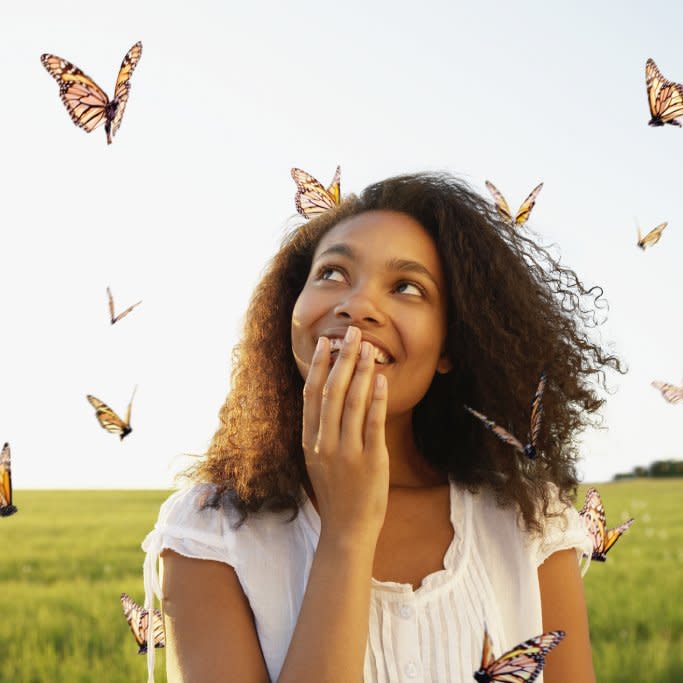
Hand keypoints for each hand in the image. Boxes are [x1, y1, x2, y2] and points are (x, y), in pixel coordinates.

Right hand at [302, 326, 389, 544]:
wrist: (347, 528)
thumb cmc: (335, 491)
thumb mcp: (318, 458)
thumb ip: (320, 429)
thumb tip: (327, 395)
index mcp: (310, 440)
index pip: (312, 395)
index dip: (318, 366)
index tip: (325, 342)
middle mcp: (324, 443)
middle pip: (333, 391)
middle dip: (343, 358)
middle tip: (353, 333)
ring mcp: (347, 452)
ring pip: (352, 402)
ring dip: (361, 371)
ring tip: (369, 348)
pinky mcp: (371, 461)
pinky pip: (373, 423)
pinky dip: (376, 399)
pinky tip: (380, 379)